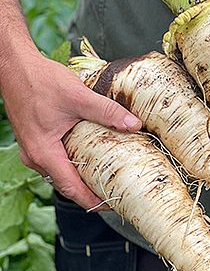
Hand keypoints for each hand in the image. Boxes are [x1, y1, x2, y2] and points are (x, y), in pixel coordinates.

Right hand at [1, 50, 141, 210]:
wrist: (14, 66)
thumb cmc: (39, 80)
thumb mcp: (78, 96)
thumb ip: (107, 112)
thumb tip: (134, 125)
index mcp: (44, 152)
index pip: (72, 187)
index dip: (93, 200)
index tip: (113, 205)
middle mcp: (36, 156)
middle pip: (67, 184)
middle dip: (91, 192)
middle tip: (117, 193)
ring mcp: (34, 150)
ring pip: (61, 173)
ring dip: (83, 177)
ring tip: (108, 179)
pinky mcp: (36, 141)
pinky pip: (57, 161)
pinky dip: (74, 164)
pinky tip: (92, 158)